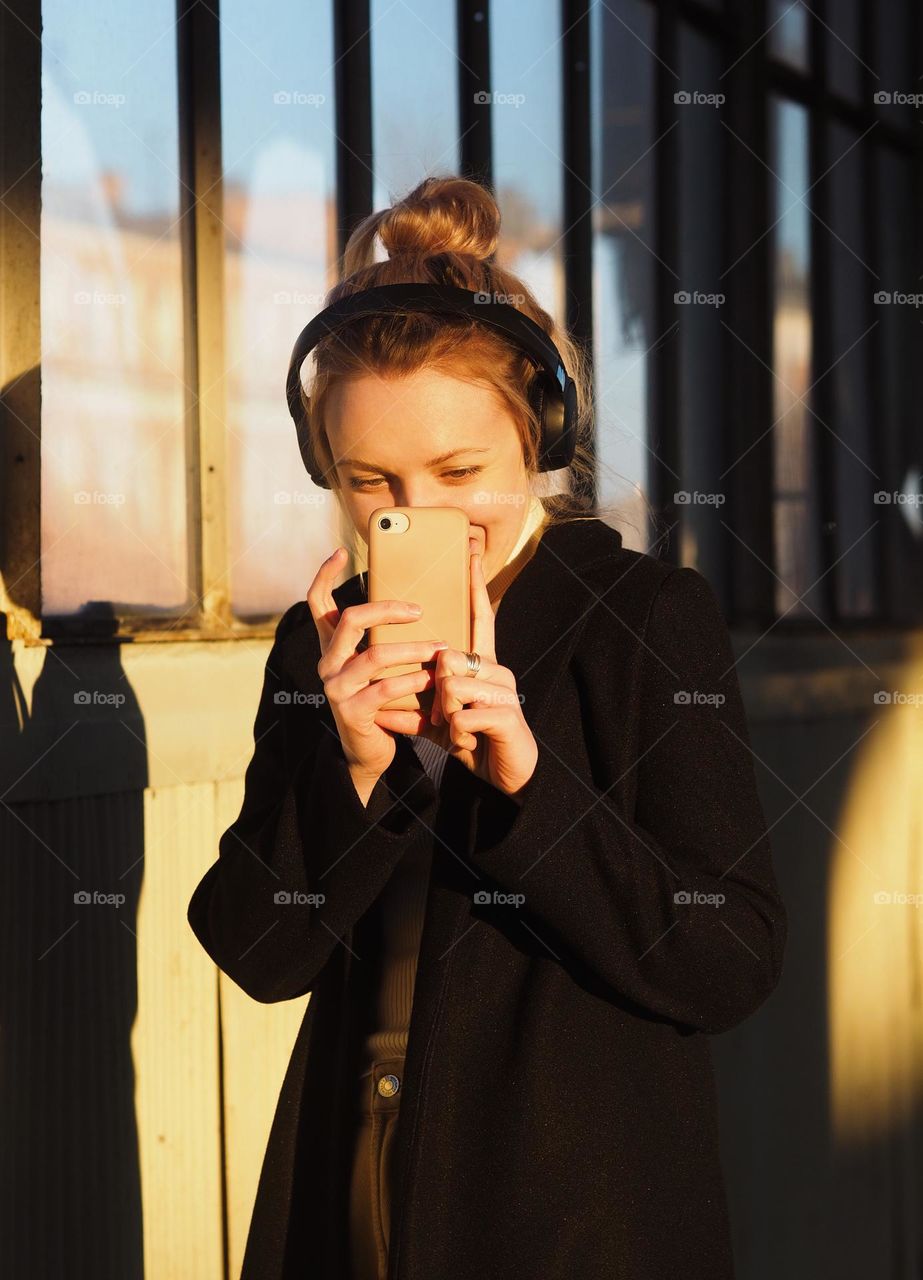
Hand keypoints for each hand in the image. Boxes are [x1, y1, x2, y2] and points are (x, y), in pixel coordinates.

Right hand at [307, 547, 446, 786]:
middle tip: (419, 610)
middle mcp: (328, 663)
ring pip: (375, 655)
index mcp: (332, 647)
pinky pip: (386, 688)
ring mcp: (336, 688)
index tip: (340, 552)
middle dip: (387, 609)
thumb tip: (415, 604)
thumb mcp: (379, 667)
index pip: (317, 603)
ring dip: (413, 649)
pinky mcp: (351, 712)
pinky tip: (432, 678)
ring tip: (441, 647)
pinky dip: (414, 681)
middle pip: (350, 620)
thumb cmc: (383, 702)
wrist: (370, 753)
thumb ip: (383, 639)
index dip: (324, 575)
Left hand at [373, 541, 538, 798]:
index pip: (478, 618)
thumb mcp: (440, 721)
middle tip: (447, 718)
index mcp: (480, 665)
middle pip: (448, 659)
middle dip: (437, 694)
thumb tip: (382, 703)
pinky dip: (457, 733)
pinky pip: (464, 714)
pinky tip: (469, 742)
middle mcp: (496, 670)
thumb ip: (417, 707)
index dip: (474, 587)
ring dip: (447, 716)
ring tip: (460, 731)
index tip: (470, 554)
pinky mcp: (508, 714)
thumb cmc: (473, 741)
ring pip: (453, 686)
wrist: (506, 776)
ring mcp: (505, 690)